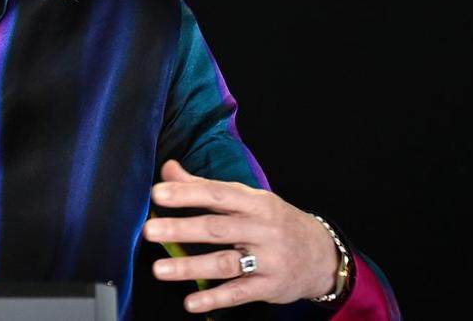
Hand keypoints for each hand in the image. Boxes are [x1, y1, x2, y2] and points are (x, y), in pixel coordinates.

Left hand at [142, 160, 338, 313]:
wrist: (323, 255)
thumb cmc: (275, 222)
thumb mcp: (248, 199)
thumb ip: (205, 186)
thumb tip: (169, 169)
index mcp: (255, 202)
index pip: (218, 195)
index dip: (188, 193)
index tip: (158, 193)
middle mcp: (262, 229)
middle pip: (217, 228)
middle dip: (182, 229)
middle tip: (149, 231)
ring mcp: (268, 260)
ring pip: (224, 263)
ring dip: (190, 267)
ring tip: (159, 269)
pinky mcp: (270, 287)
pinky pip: (239, 293)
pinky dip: (214, 299)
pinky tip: (190, 302)